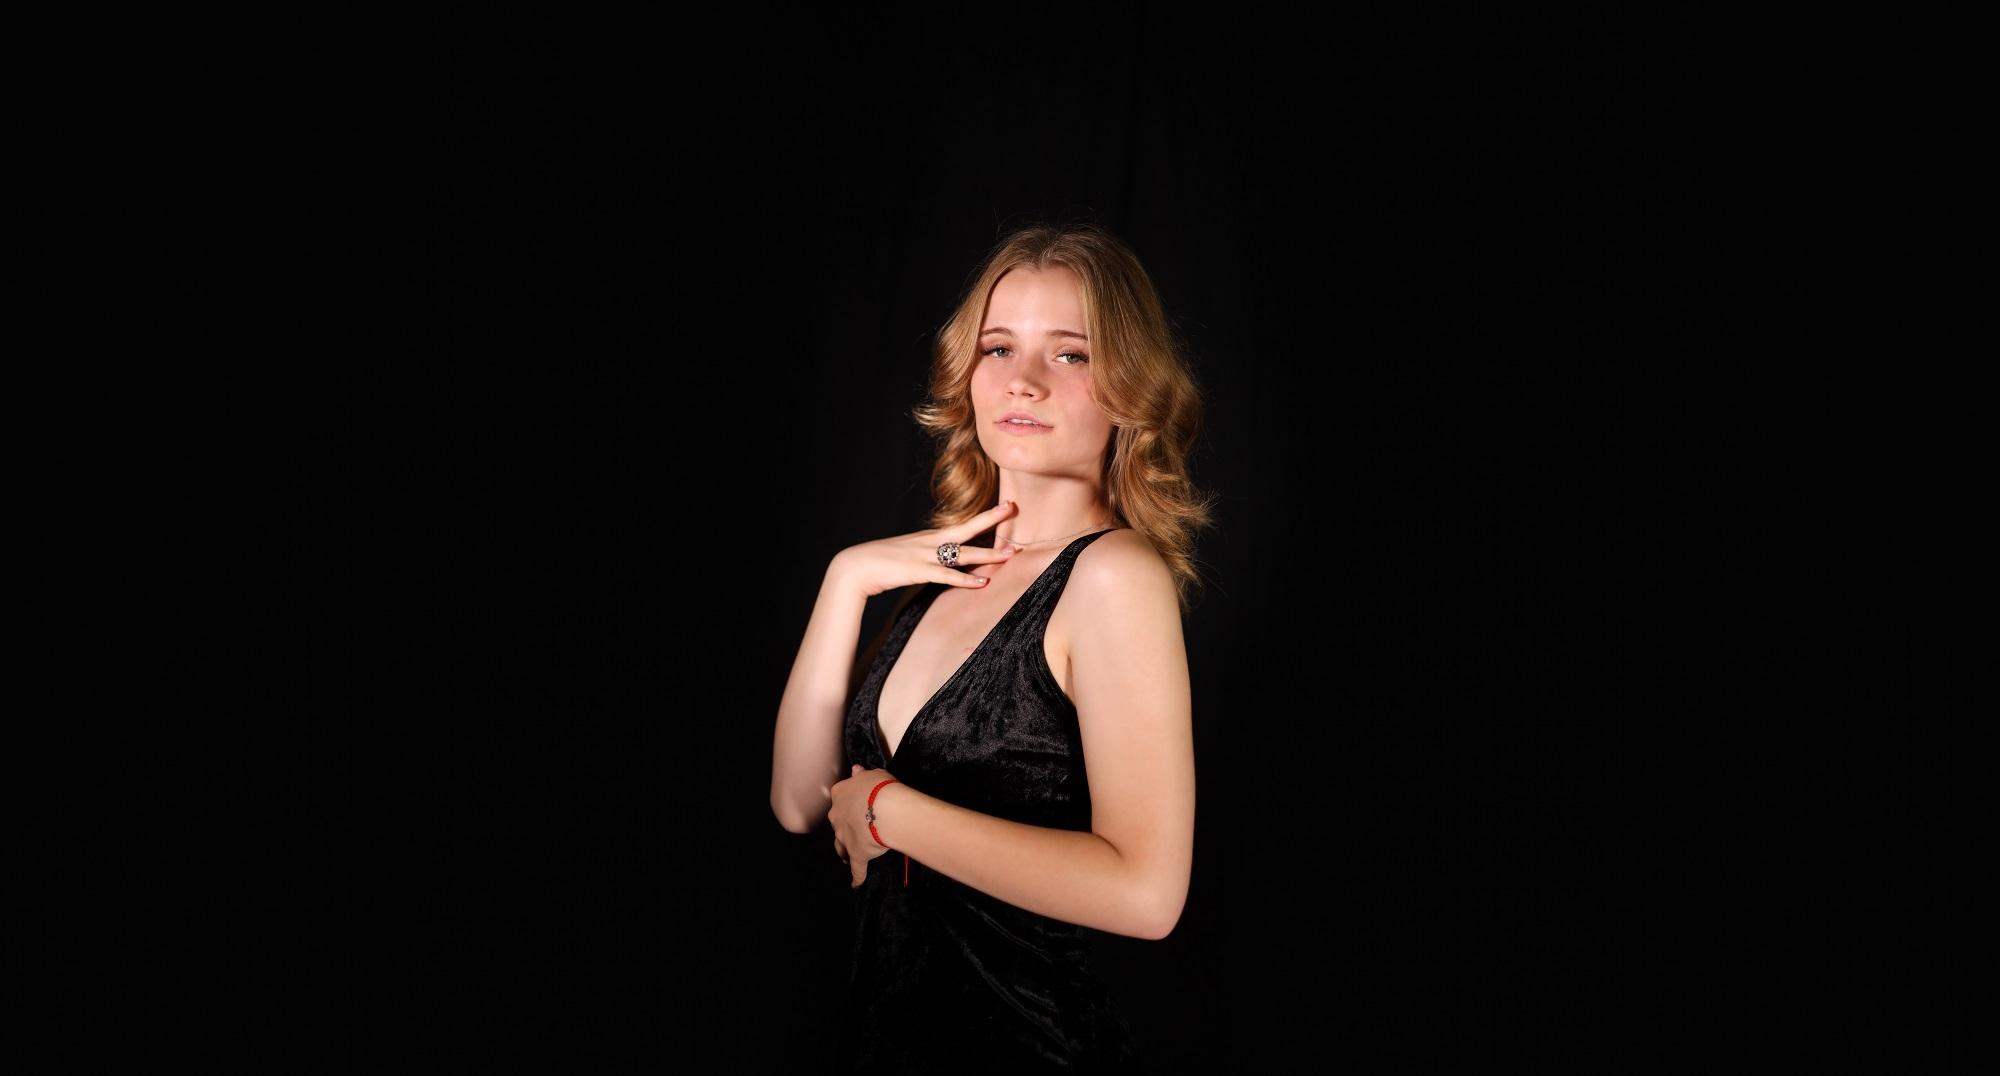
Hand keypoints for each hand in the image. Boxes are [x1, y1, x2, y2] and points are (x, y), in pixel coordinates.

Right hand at [827, 501, 1023, 598]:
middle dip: (992, 520)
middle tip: (1013, 509)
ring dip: (988, 554)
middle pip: (967, 529)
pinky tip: (983, 582)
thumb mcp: (909, 554)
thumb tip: (943, 562)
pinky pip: (946, 576)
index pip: (963, 525)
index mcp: (929, 538)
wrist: (855, 567)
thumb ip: (928, 557)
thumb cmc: (881, 563)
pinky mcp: (917, 571)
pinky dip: (965, 580)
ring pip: (963, 553)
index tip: (1005, 507)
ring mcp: (924, 556)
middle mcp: (930, 542)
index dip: (985, 517)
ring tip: (1010, 554)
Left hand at [830, 762, 899, 888]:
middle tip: (855, 829)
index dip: (849, 800)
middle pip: (837, 823)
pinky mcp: (856, 855)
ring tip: (846, 855)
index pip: (841, 796)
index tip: (856, 802)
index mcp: (840, 794)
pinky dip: (856, 877)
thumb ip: (862, 775)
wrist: (884, 809)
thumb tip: (856, 770)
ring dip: (844, 850)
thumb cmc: (880, 788)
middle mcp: (837, 816)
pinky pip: (857, 869)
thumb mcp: (873, 774)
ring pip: (841, 846)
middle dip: (844, 827)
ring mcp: (845, 837)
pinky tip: (855, 884)